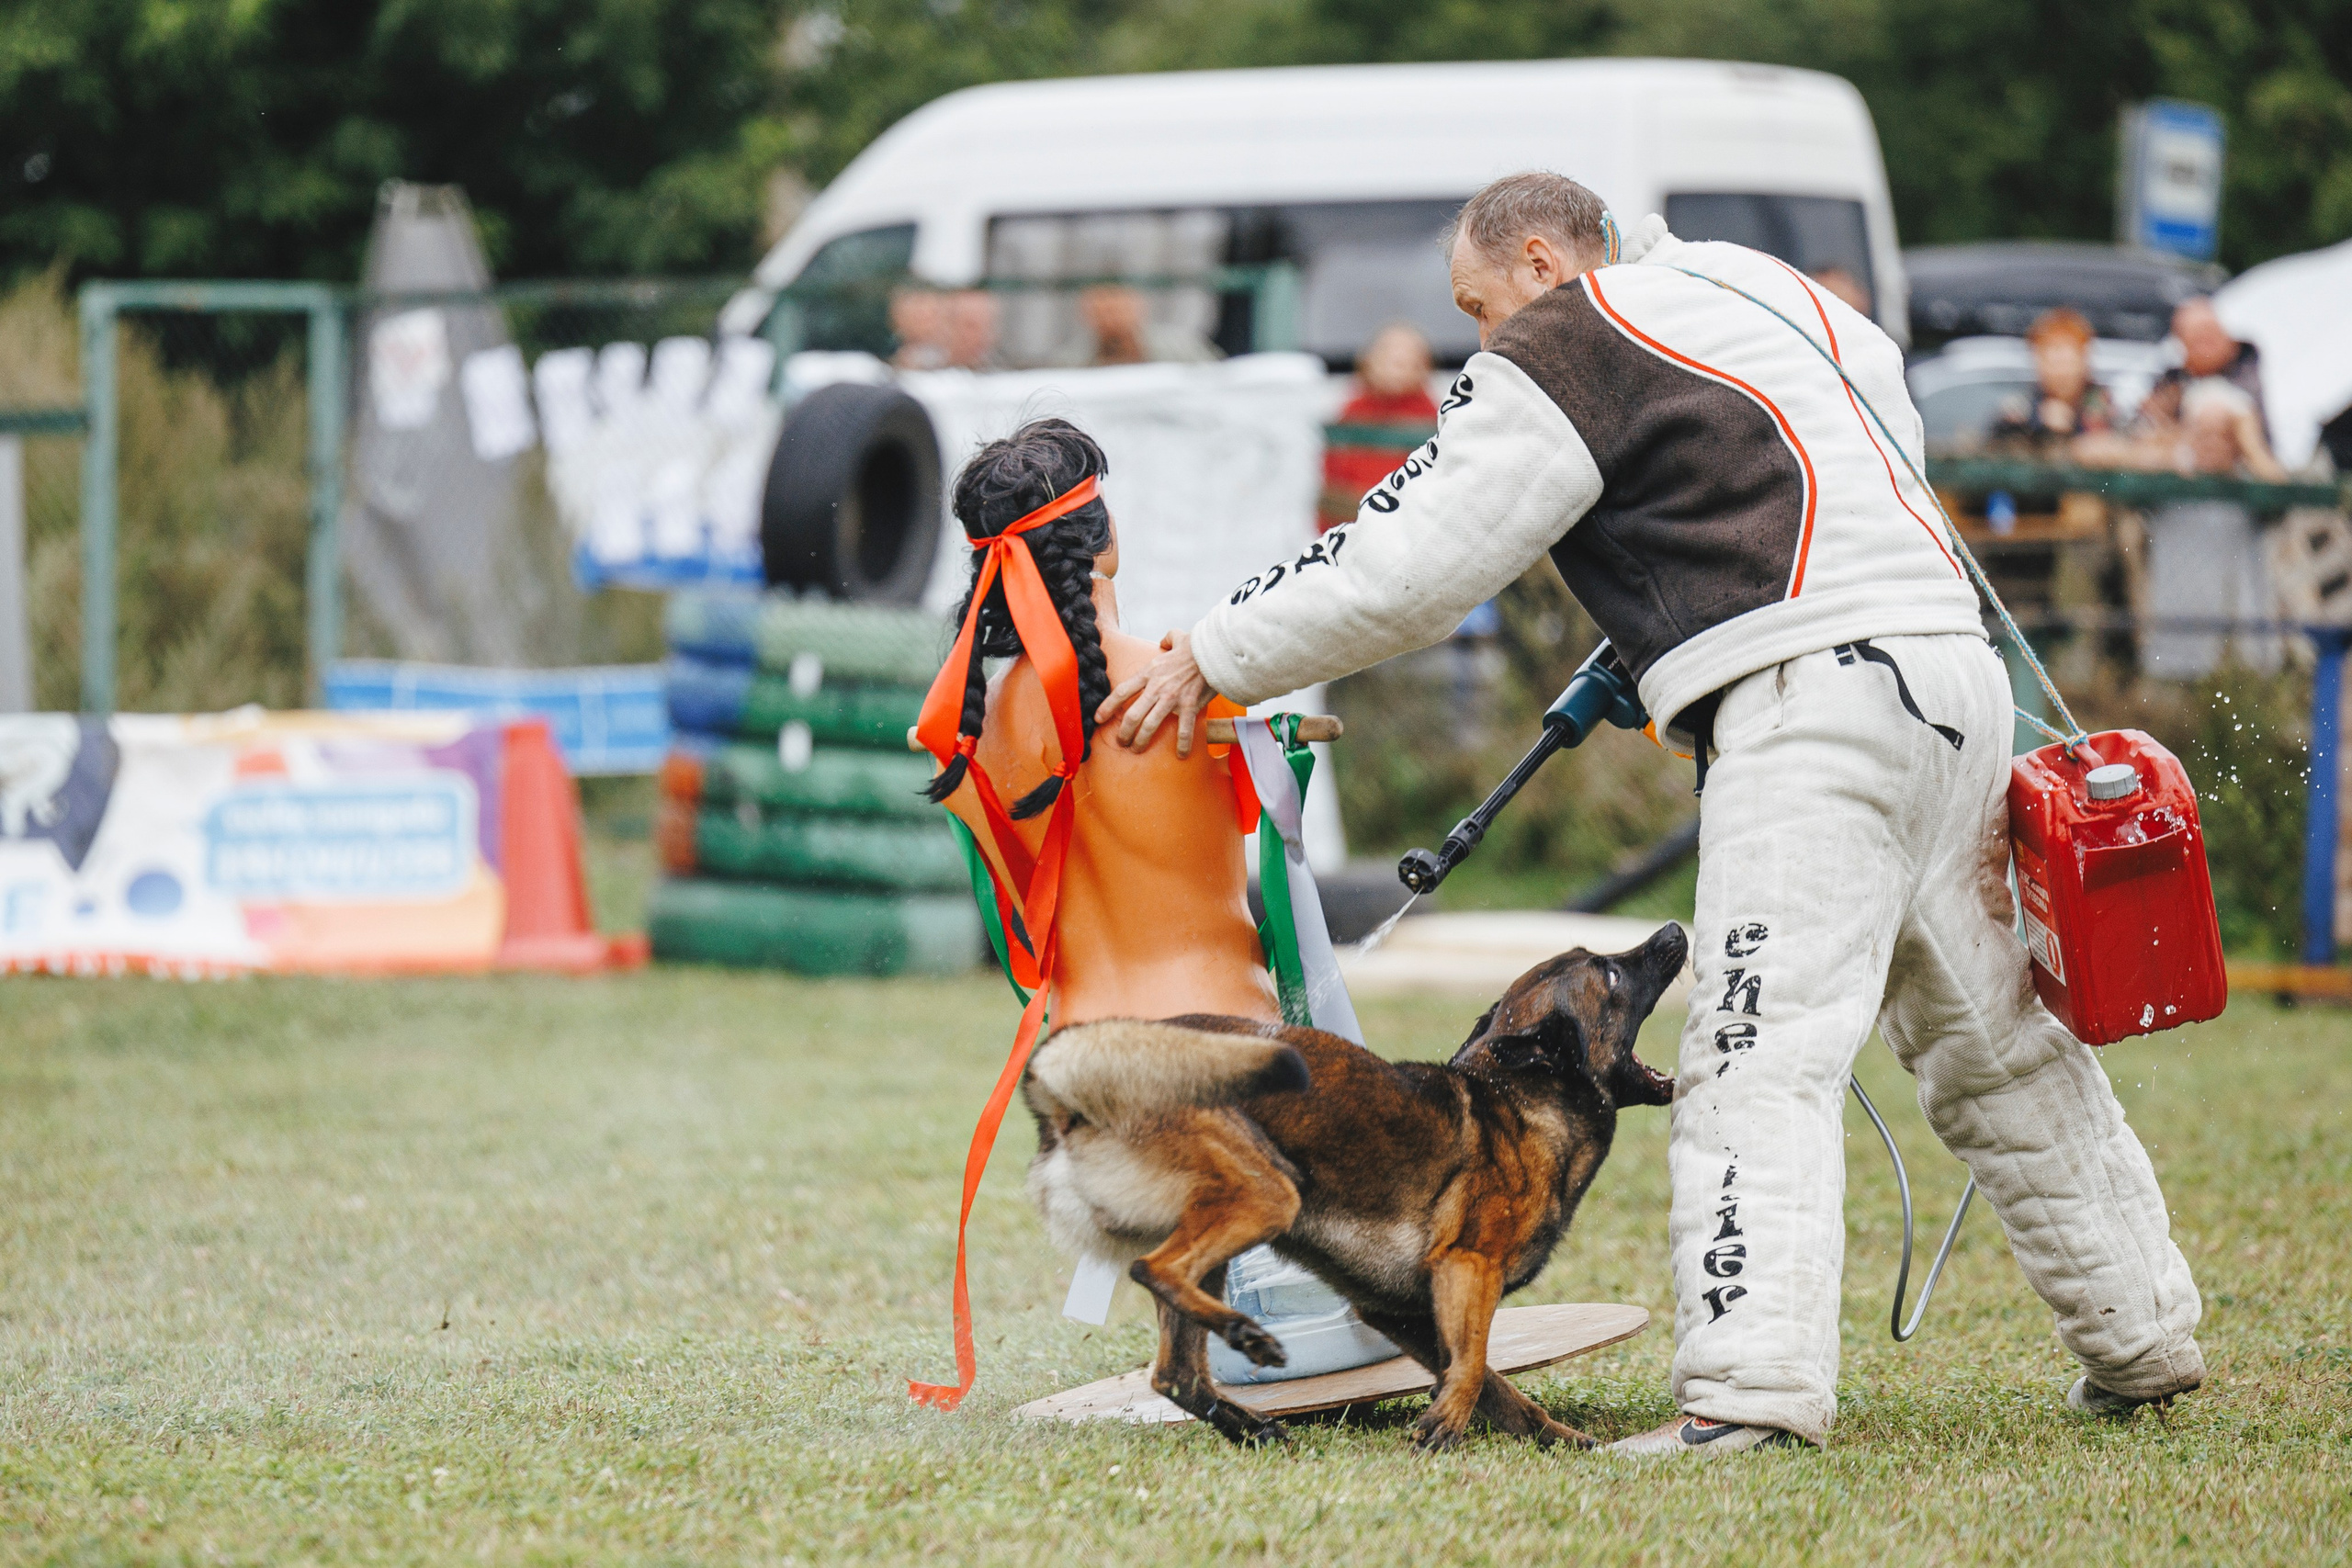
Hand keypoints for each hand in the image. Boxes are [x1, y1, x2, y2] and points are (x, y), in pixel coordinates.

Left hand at [1096, 630, 1215, 755]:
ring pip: (1150, 725)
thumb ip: (1167, 639)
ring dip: (1141, 741)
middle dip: (1123, 732)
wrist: (1215, 651)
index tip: (1098, 718)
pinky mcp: (1189, 705)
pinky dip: (1182, 744)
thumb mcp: (1176, 637)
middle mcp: (1156, 687)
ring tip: (1137, 750)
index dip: (1107, 707)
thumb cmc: (1196, 645)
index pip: (1121, 692)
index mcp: (1149, 672)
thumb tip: (1165, 640)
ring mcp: (1172, 698)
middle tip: (1121, 742)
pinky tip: (1181, 755)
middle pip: (1132, 715)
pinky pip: (1183, 730)